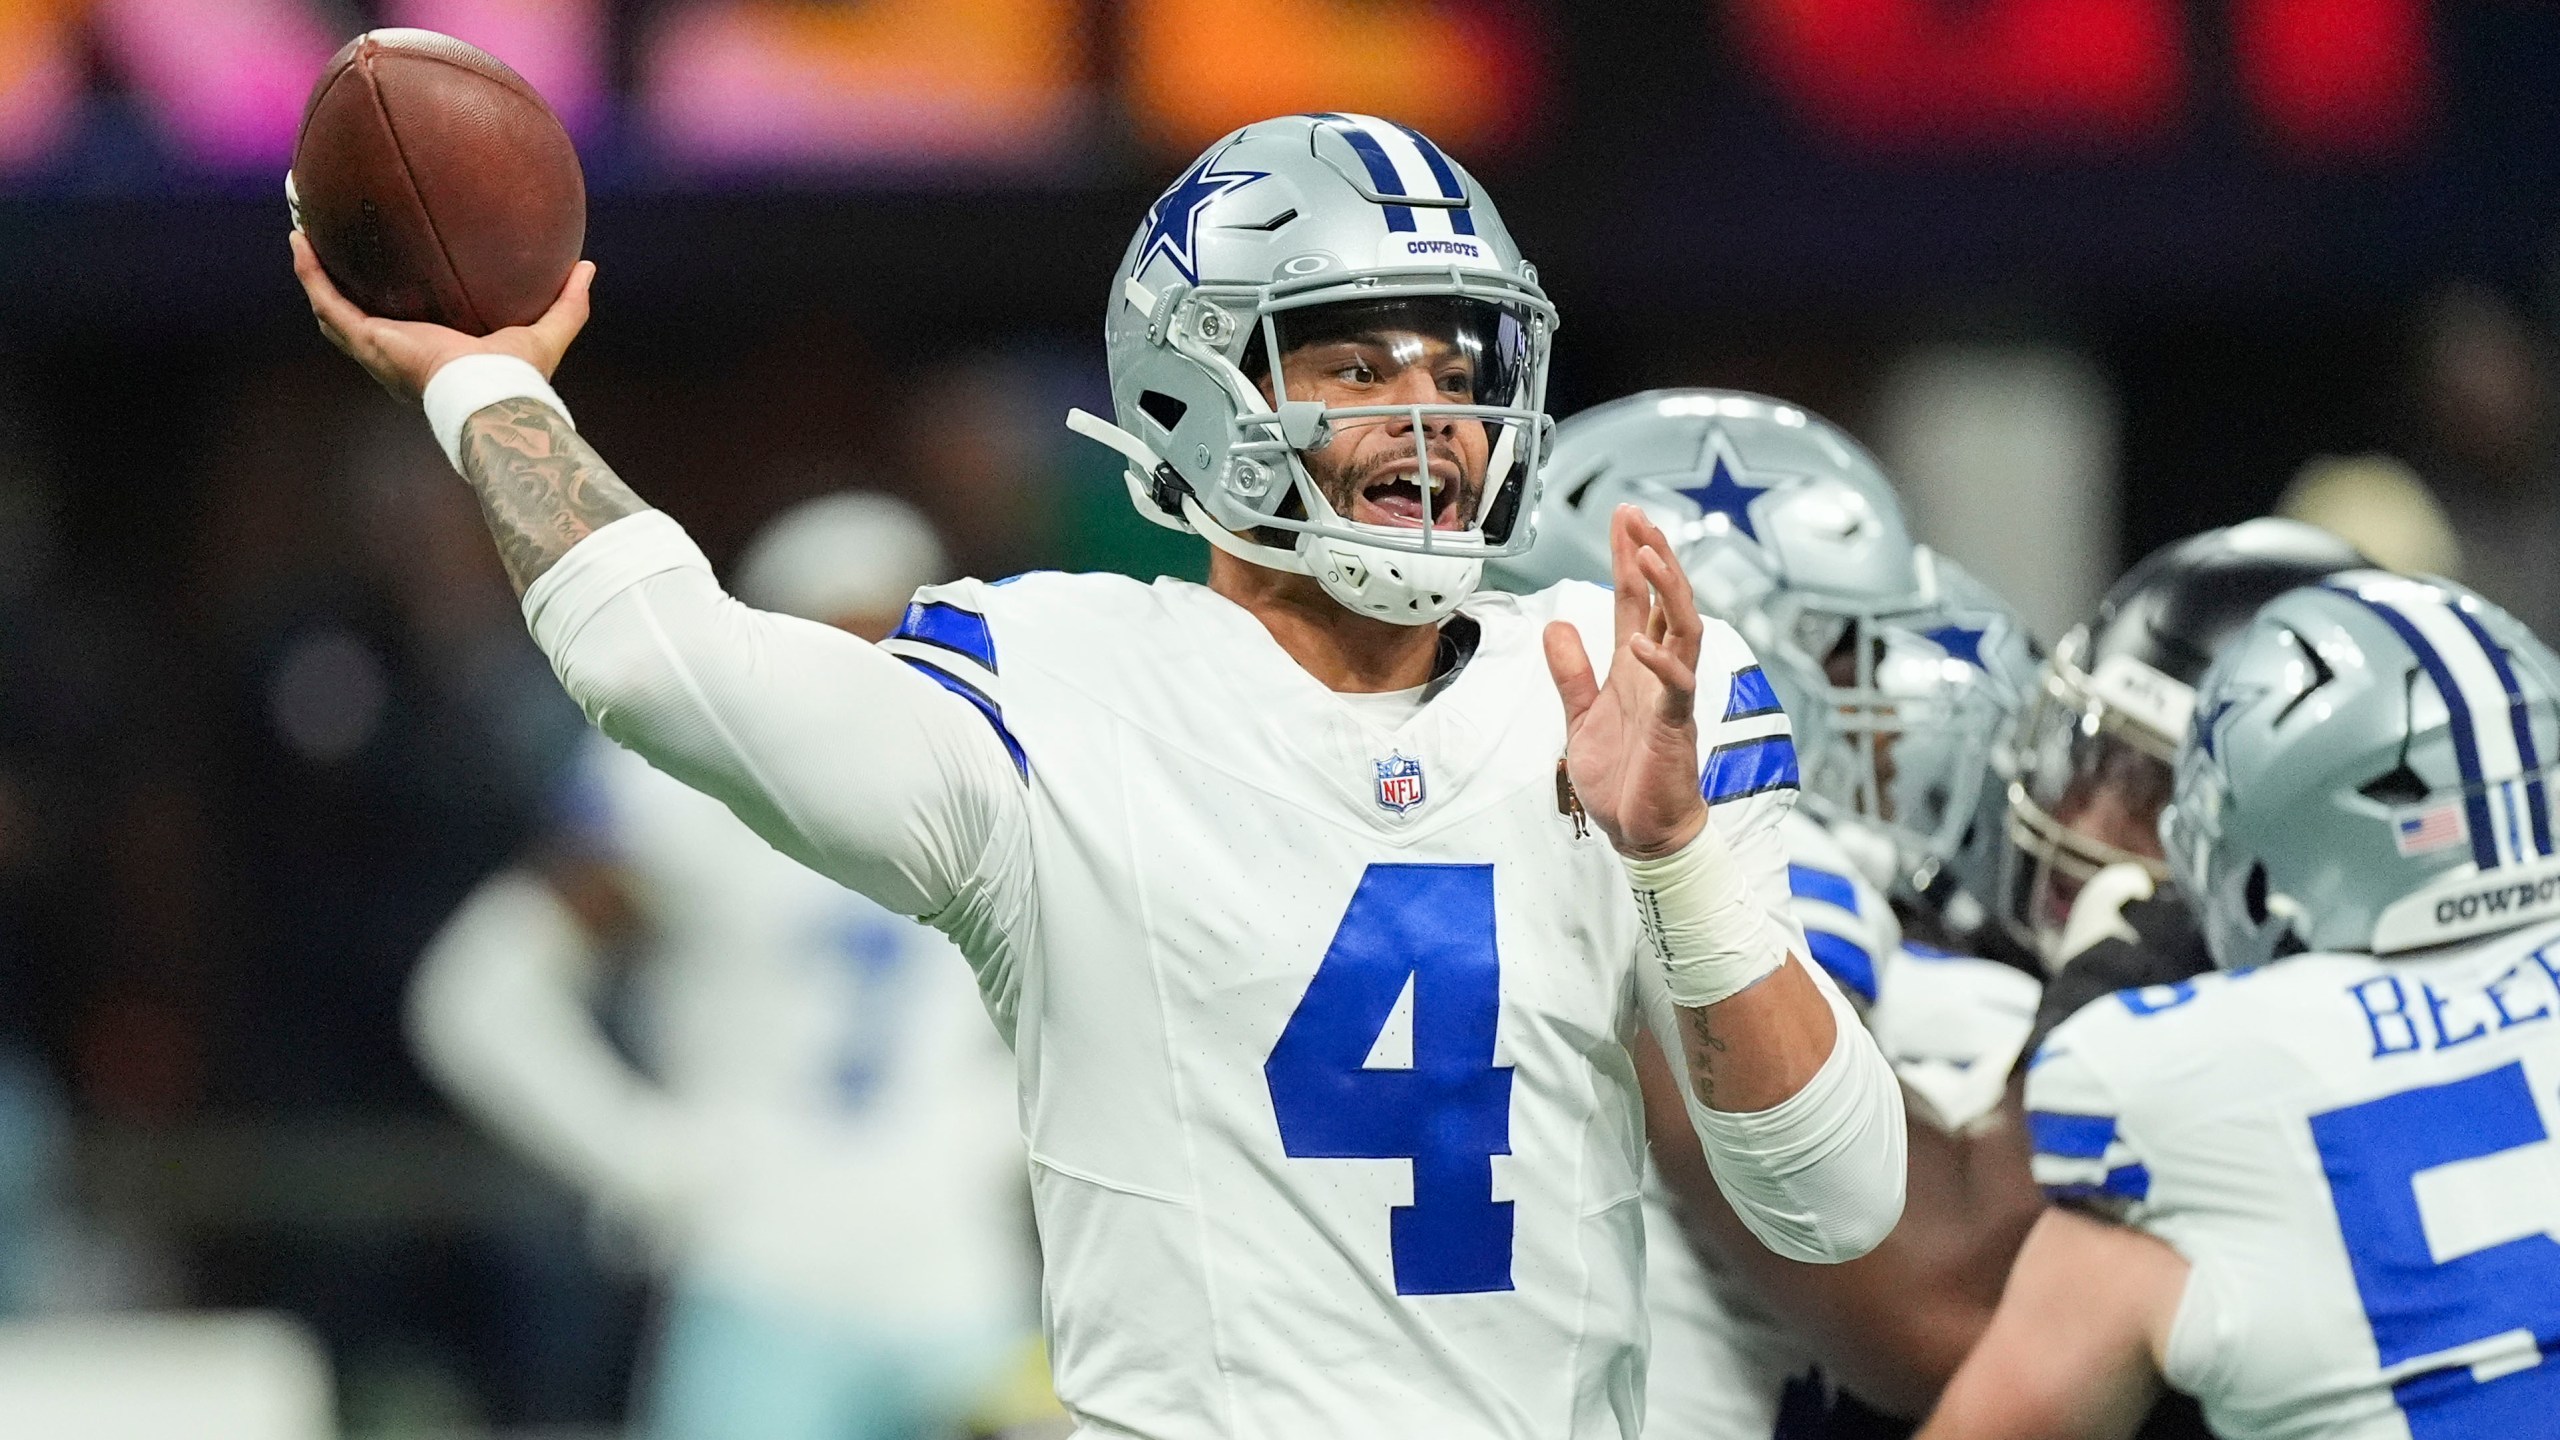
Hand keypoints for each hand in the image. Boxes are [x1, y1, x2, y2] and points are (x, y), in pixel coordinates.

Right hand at [291, 230, 594, 403]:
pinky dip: (310, 272)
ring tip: (302, 236)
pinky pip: (327, 301)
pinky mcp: (366, 340)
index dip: (393, 304)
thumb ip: (569, 304)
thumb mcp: (547, 332)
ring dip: (314, 274)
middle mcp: (397, 354)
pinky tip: (300, 238)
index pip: (406, 329)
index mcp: (432, 355)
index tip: (389, 272)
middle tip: (331, 247)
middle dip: (341, 286)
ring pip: (332, 310)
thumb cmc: (518, 377)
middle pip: (357, 319)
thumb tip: (587, 267)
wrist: (490, 395)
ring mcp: (377, 349)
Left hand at [1547, 504, 1709, 857]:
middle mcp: (1658, 674)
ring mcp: (1671, 698)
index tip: (1624, 518)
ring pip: (1684, 630)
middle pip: (1666, 601)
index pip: (1636, 601)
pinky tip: (1640, 642)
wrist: (1641, 834)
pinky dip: (1661, 663)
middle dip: (1653, 556)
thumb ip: (1571, 672)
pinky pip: (1677, 688)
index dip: (1629, 559)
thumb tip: (1556, 626)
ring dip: (1668, 592)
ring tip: (1648, 556)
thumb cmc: (1622, 779)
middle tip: (1637, 518)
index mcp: (1635, 668)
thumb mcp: (1581, 717)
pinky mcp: (1675, 728)